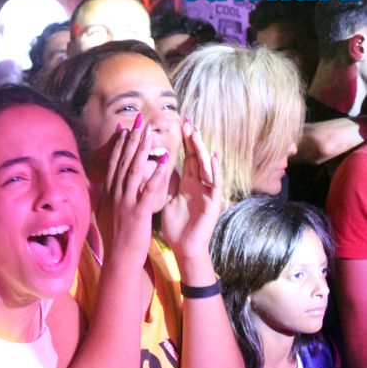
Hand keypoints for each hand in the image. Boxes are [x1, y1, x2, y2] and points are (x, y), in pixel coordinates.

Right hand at [97, 115, 170, 260]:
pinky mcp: (138, 212)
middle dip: (131, 139)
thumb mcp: (104, 213)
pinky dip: (156, 174)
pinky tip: (164, 160)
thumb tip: (98, 183)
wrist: (119, 258)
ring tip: (149, 132)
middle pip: (123, 161)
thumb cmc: (115, 237)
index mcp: (109, 193)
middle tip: (139, 121)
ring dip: (142, 150)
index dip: (120, 144)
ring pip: (134, 170)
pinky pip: (149, 190)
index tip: (125, 128)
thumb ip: (104, 196)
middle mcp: (115, 194)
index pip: (114, 163)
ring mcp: (126, 202)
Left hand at [160, 118, 222, 260]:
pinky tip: (213, 158)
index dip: (183, 141)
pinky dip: (215, 171)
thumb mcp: (166, 198)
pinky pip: (215, 184)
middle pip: (196, 157)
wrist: (184, 246)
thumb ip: (163, 182)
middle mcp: (199, 184)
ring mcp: (207, 191)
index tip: (178, 123)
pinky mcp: (214, 203)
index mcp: (187, 182)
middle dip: (192, 139)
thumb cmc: (176, 224)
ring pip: (206, 166)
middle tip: (187, 120)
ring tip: (196, 134)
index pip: (186, 156)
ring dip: (202, 150)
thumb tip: (151, 165)